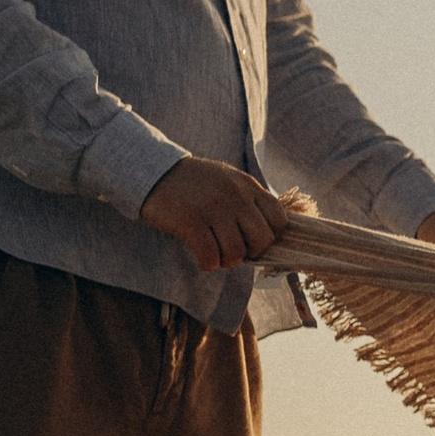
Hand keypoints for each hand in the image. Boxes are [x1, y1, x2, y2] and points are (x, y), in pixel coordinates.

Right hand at [141, 155, 291, 271]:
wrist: (154, 171)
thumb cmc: (194, 182)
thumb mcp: (229, 180)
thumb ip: (249, 200)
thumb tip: (269, 233)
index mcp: (248, 186)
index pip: (279, 220)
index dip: (269, 236)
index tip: (252, 238)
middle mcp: (235, 196)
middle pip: (262, 240)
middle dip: (250, 252)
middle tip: (233, 249)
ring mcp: (214, 208)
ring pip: (236, 253)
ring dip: (226, 260)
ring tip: (215, 253)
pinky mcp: (191, 222)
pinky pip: (211, 257)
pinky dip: (208, 264)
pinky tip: (202, 257)